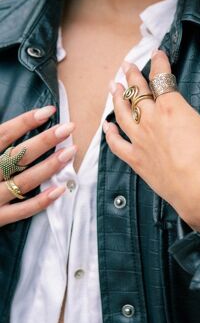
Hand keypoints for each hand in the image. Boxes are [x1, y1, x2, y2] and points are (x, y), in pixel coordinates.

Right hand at [0, 106, 76, 226]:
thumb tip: (12, 127)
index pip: (3, 135)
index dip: (25, 122)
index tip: (49, 111)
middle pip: (18, 156)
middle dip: (45, 141)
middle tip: (68, 128)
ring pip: (24, 181)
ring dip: (49, 167)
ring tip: (71, 151)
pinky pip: (21, 211)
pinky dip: (41, 201)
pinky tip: (60, 189)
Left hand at [104, 50, 199, 239]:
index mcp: (171, 108)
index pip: (162, 78)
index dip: (160, 63)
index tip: (157, 53)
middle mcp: (150, 120)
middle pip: (137, 93)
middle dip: (132, 76)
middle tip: (126, 64)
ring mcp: (140, 140)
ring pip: (122, 114)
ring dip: (117, 98)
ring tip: (113, 86)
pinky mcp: (136, 160)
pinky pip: (117, 144)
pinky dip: (110, 134)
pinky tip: (107, 126)